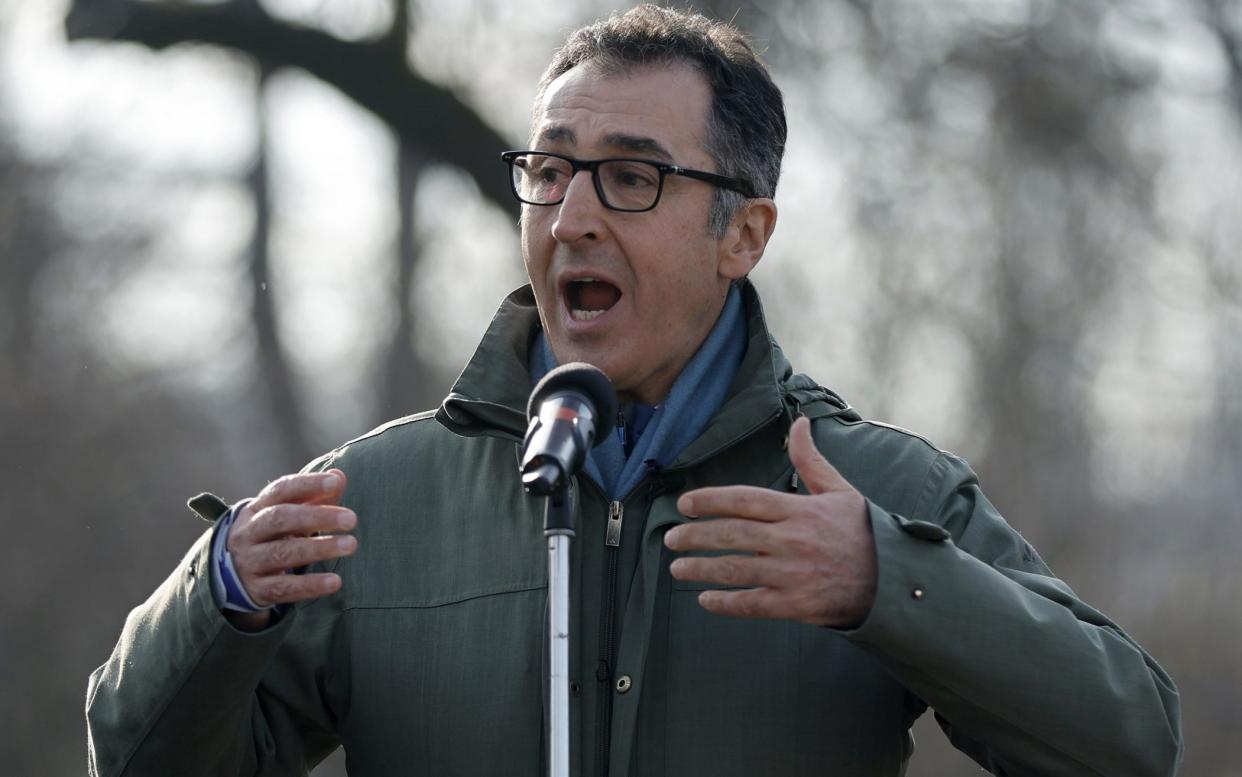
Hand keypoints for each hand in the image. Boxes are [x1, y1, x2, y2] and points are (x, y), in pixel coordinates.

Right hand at [224, 469, 356, 629]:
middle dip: (317, 516)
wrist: (231, 576)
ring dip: (319, 548)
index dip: (307, 484)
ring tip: (351, 545)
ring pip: (283, 553)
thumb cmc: (272, 536)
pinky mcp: (257, 590)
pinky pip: (284, 588)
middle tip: (351, 519)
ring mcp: (249, 562)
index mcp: (256, 509)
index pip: (280, 490)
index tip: (335, 482)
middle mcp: (248, 533)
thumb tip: (340, 476)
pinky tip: (335, 582)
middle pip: (280, 519)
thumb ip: (313, 496)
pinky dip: (310, 585)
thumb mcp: (286, 515)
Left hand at [663, 416, 875, 627]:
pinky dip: (725, 603)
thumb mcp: (840, 491)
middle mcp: (792, 540)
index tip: (684, 504)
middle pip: (732, 534)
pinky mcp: (796, 604)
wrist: (894, 582)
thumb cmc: (864, 532)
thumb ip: (811, 459)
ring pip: (735, 570)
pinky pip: (752, 604)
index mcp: (799, 510)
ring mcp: (793, 574)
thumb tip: (800, 422)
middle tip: (670, 538)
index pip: (744, 500)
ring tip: (677, 567)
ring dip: (700, 568)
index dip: (709, 501)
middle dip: (695, 536)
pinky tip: (704, 599)